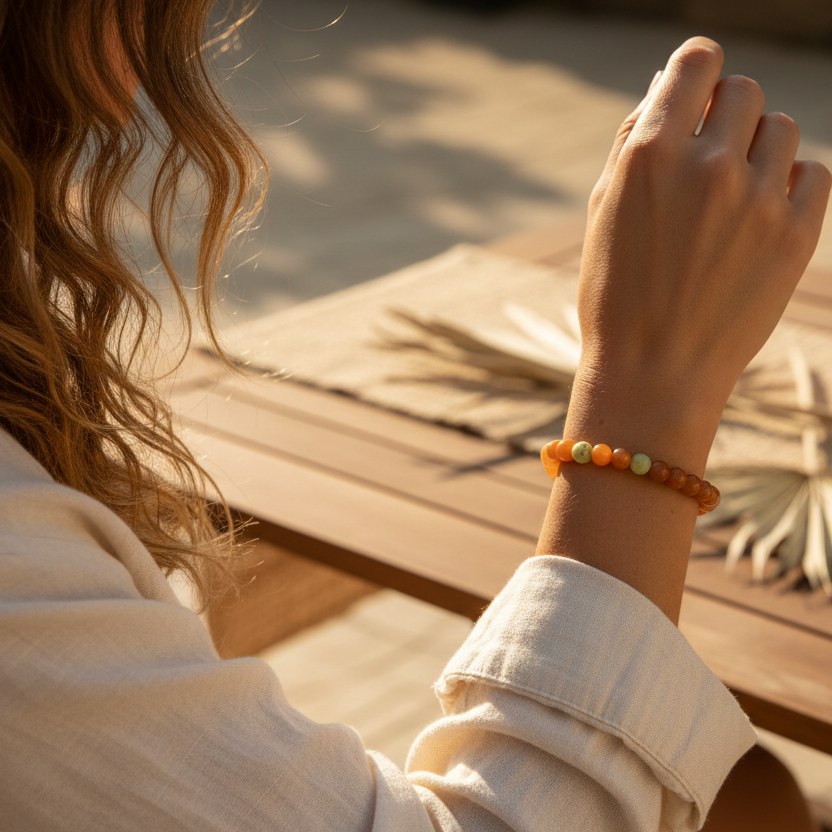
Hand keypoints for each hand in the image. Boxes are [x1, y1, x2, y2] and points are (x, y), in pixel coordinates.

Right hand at [541, 37, 830, 622]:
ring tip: (733, 196)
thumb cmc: (616, 295)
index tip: (697, 91)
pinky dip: (789, 185)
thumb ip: (635, 143)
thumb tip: (666, 91)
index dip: (696, 71)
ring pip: (782, 129)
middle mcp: (708, 164)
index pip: (697, 60)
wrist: (652, 374)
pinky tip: (759, 218)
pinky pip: (812, 173)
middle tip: (709, 157)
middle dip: (724, 115)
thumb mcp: (603, 212)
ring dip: (758, 150)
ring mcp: (758, 198)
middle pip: (743, 92)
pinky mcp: (796, 233)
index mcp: (650, 153)